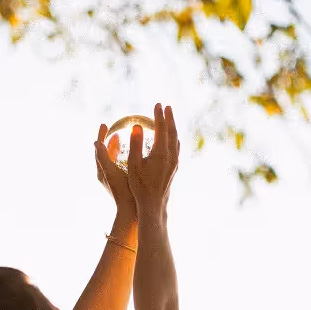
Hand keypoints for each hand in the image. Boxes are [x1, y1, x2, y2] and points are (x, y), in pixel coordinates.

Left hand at [94, 124, 135, 215]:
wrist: (131, 211)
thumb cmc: (122, 191)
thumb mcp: (112, 171)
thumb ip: (104, 157)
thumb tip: (95, 142)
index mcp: (102, 171)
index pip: (99, 149)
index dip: (101, 136)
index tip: (105, 124)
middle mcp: (106, 175)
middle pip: (104, 153)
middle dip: (108, 141)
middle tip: (113, 131)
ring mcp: (113, 180)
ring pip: (113, 160)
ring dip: (116, 149)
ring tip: (121, 140)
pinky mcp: (122, 183)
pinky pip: (121, 166)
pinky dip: (124, 158)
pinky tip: (133, 155)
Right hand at [128, 103, 178, 218]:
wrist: (153, 205)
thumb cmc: (139, 186)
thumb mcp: (134, 165)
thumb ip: (135, 145)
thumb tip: (137, 126)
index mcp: (161, 153)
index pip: (161, 128)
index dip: (158, 115)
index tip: (157, 104)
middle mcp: (171, 156)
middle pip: (172, 132)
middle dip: (169, 118)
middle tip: (166, 107)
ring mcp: (174, 163)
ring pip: (176, 140)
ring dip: (173, 128)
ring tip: (170, 120)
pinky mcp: (174, 169)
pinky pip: (176, 149)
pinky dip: (174, 140)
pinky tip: (172, 141)